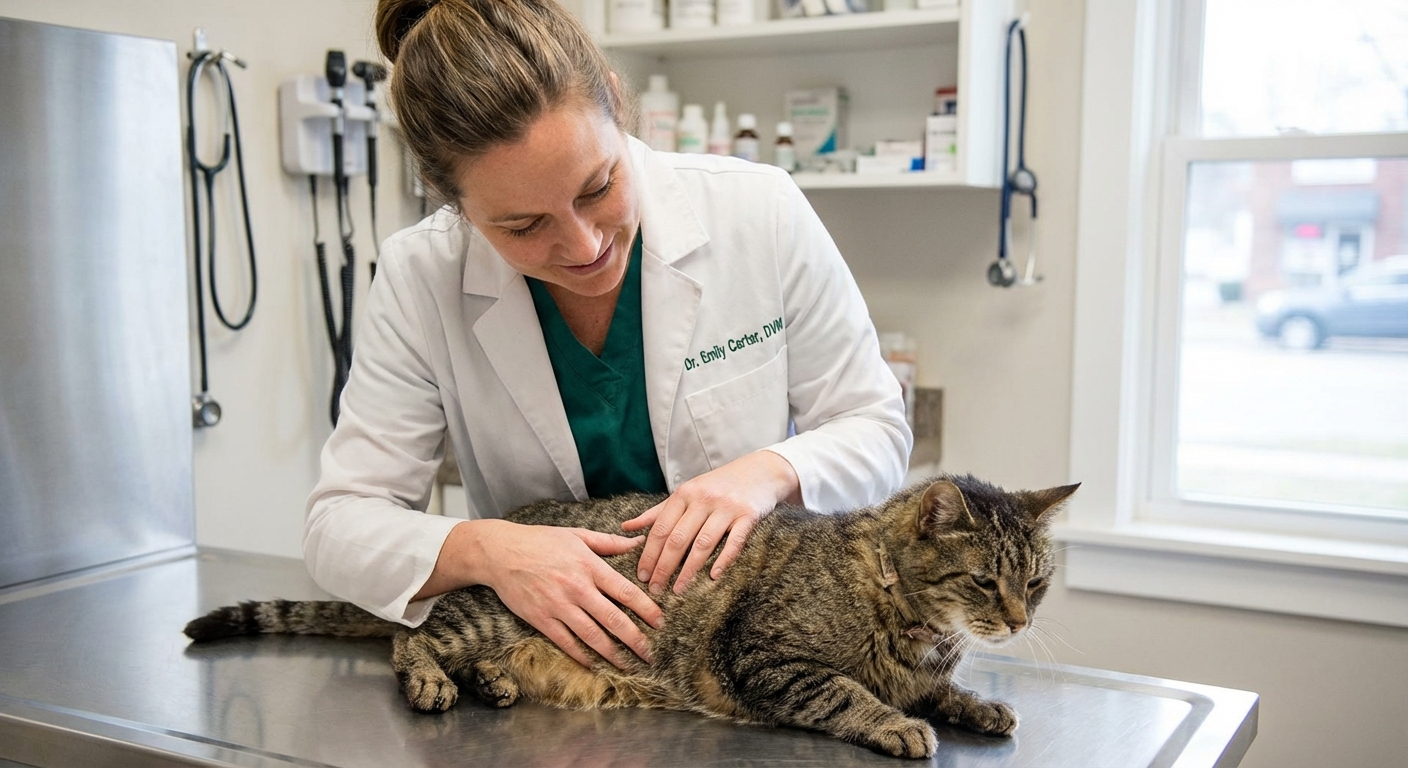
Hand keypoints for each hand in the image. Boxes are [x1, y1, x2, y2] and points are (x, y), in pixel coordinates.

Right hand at [466, 519, 663, 669]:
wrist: (500, 552)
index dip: (646, 609)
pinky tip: (594, 664)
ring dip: (613, 653)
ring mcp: (558, 605)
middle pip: (613, 619)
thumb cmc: (540, 541)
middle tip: (651, 653)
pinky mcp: (541, 618)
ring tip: (629, 665)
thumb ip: (608, 542)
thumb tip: (638, 542)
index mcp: (589, 565)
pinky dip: (581, 656)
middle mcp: (577, 588)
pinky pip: (565, 642)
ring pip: (592, 636)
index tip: (661, 623)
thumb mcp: (576, 535)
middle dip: (635, 639)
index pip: (625, 591)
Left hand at [622, 450, 799, 595]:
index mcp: (684, 494)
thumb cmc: (719, 485)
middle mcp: (703, 499)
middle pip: (678, 538)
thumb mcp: (688, 492)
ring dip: (689, 570)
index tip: (641, 576)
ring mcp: (727, 506)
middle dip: (664, 566)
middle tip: (655, 589)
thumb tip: (626, 527)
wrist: (761, 470)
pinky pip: (735, 541)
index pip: (661, 528)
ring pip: (703, 543)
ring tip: (679, 590)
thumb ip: (658, 512)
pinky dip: (724, 560)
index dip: (649, 554)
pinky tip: (713, 577)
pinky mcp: (749, 515)